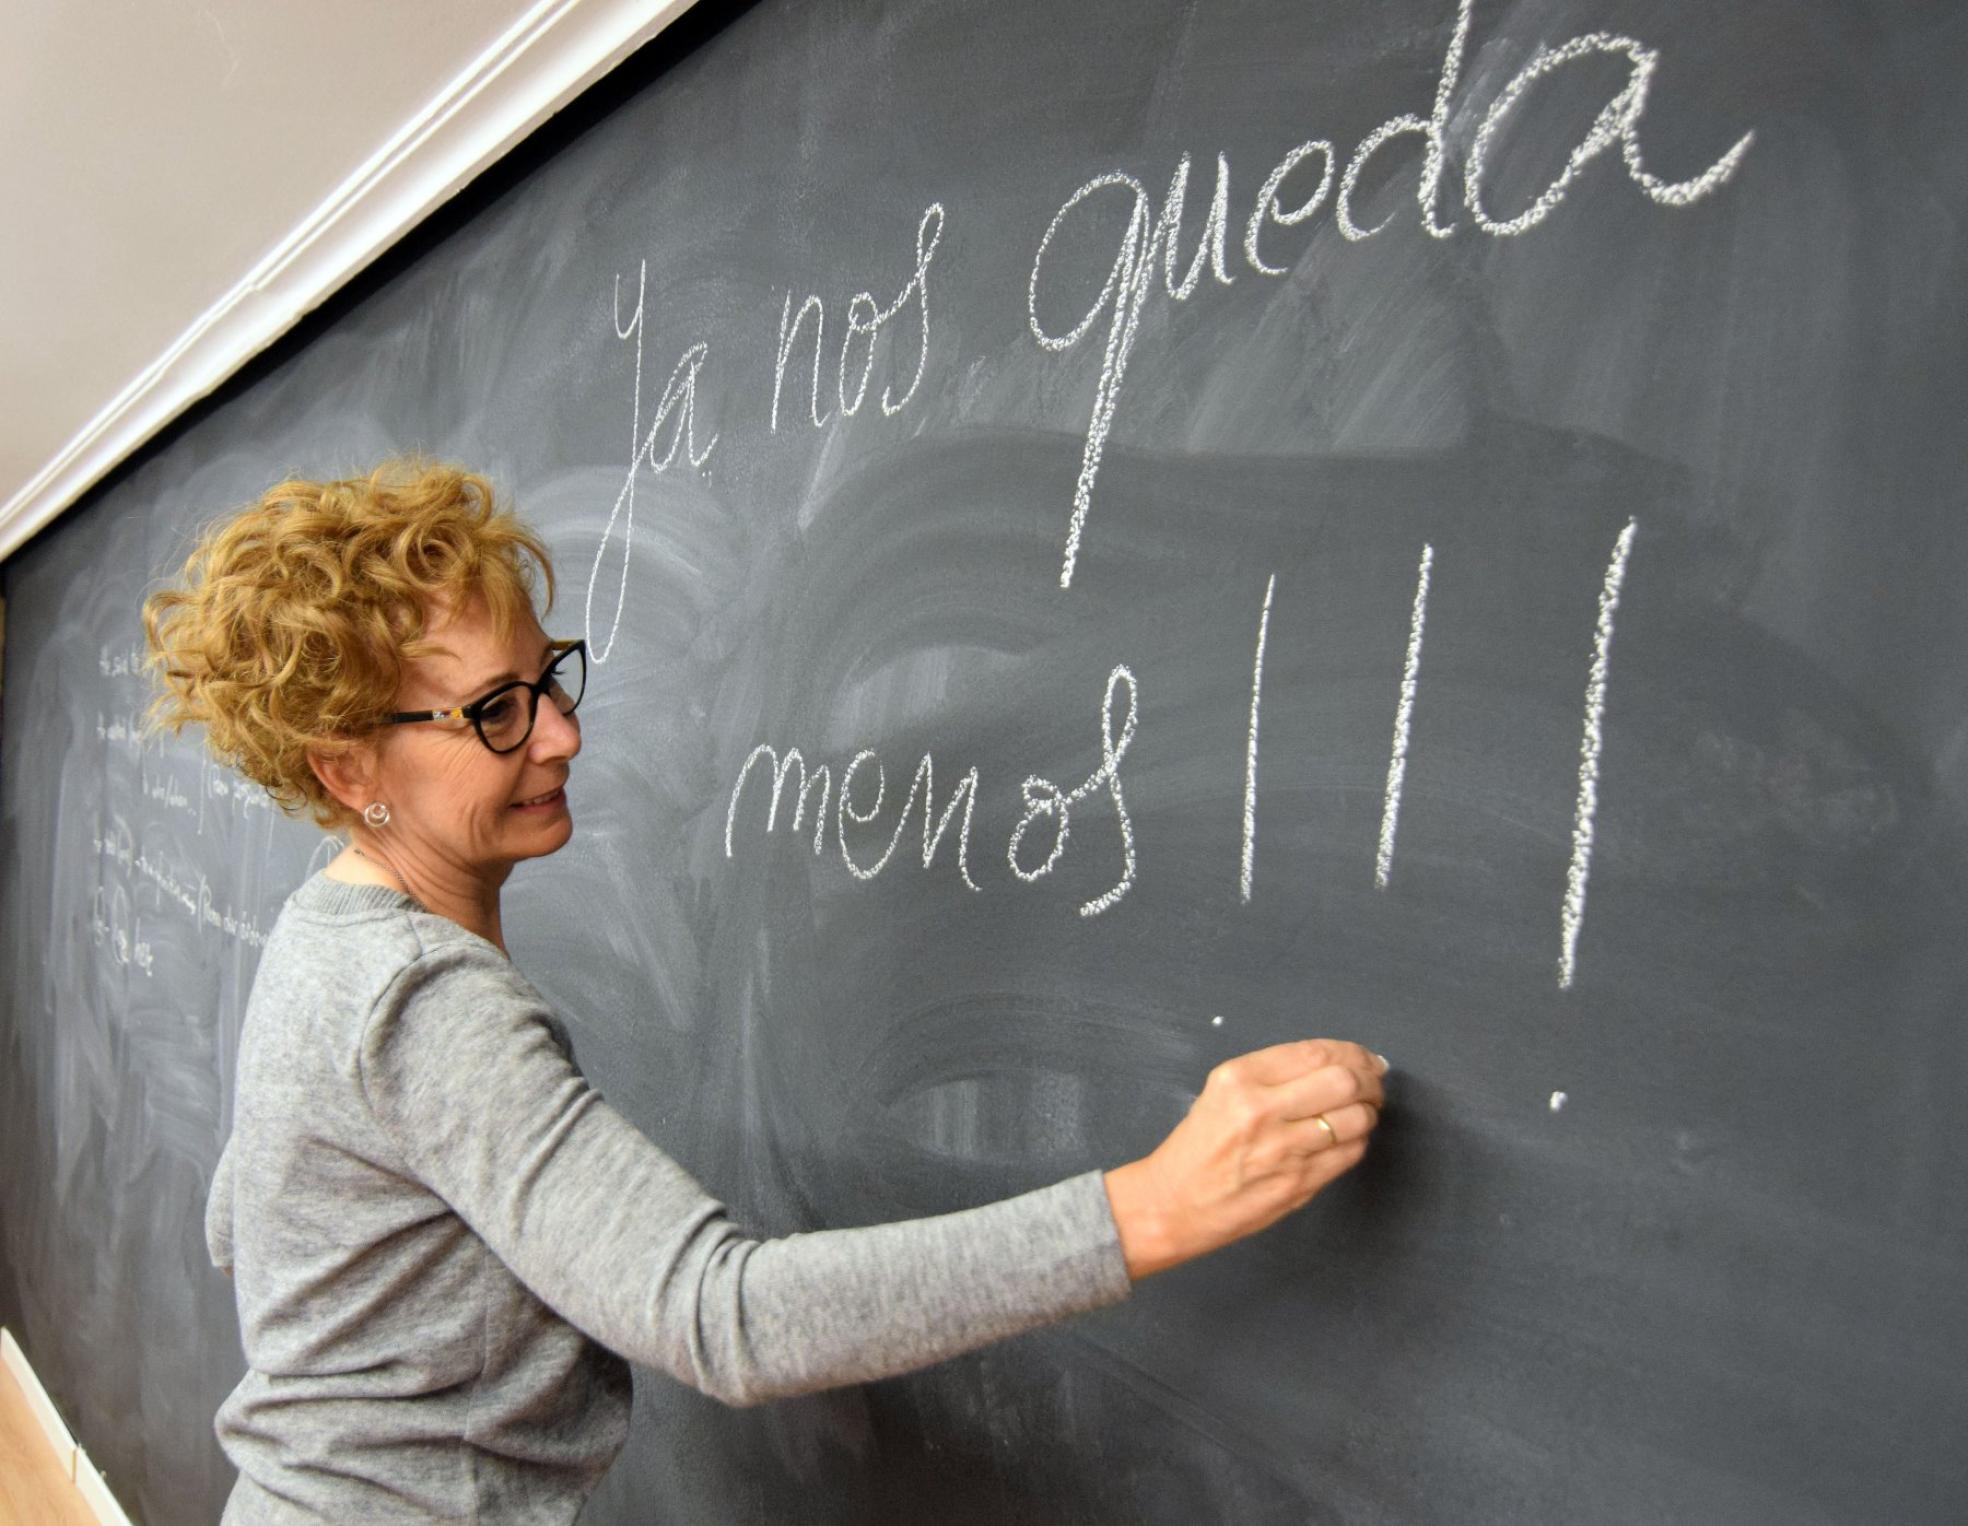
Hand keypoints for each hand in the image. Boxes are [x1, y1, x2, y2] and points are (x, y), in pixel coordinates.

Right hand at [1103, 1039, 1386, 1278]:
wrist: (1174, 1204)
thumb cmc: (1199, 1148)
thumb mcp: (1222, 1092)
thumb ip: (1275, 1074)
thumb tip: (1339, 1063)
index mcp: (1239, 1079)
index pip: (1315, 1053)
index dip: (1352, 1052)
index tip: (1364, 1058)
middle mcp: (1261, 1110)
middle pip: (1343, 1081)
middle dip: (1370, 1080)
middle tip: (1373, 1083)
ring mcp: (1282, 1150)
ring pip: (1355, 1119)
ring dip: (1368, 1112)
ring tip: (1361, 1111)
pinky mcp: (1298, 1184)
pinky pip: (1350, 1154)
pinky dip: (1357, 1142)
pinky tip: (1346, 1139)